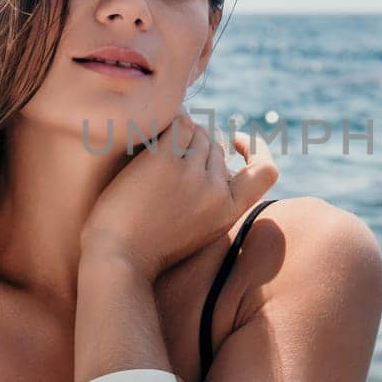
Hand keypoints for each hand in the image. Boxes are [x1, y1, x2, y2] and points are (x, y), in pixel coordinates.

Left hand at [81, 110, 279, 280]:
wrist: (116, 258)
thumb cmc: (148, 247)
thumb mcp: (198, 231)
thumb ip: (215, 201)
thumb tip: (221, 158)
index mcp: (228, 212)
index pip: (265, 170)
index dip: (256, 149)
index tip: (234, 139)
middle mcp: (216, 191)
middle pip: (215, 147)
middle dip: (195, 146)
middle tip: (162, 160)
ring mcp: (192, 174)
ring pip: (196, 134)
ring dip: (177, 135)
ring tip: (149, 154)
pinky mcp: (165, 160)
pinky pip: (178, 124)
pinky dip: (167, 123)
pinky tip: (151, 132)